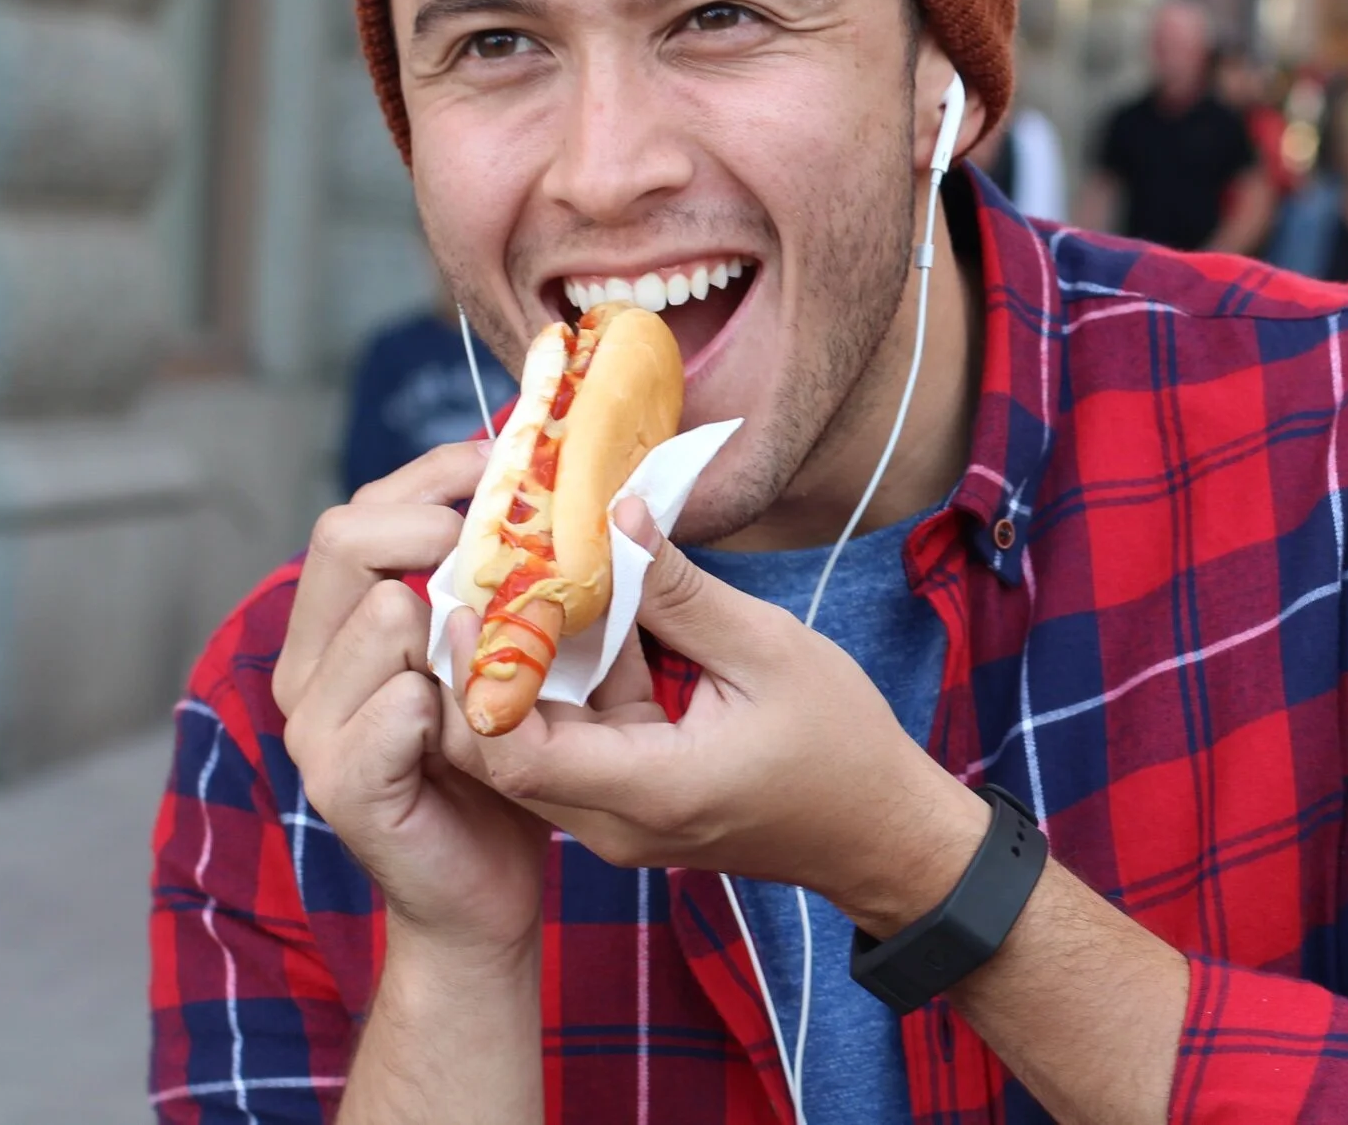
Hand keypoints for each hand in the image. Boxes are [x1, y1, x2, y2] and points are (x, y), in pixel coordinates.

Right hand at [275, 443, 548, 959]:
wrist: (485, 894)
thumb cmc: (506, 764)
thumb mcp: (519, 657)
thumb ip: (526, 587)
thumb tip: (592, 499)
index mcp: (341, 626)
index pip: (361, 510)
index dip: (432, 476)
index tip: (510, 464)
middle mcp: (310, 665)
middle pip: (344, 538)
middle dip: (437, 524)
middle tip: (515, 543)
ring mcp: (315, 725)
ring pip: (384, 614)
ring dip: (467, 621)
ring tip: (520, 649)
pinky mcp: (343, 781)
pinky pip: (402, 705)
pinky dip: (460, 702)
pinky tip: (494, 721)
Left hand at [444, 499, 990, 936]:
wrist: (877, 831)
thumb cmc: (840, 743)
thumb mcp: (769, 650)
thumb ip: (681, 592)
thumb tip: (617, 516)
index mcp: (651, 790)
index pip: (516, 754)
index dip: (477, 681)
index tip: (471, 606)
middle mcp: (617, 821)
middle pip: (500, 758)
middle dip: (478, 671)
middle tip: (474, 585)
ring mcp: (619, 822)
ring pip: (528, 754)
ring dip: (516, 677)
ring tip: (512, 590)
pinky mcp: (631, 808)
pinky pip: (572, 749)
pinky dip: (563, 690)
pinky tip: (573, 622)